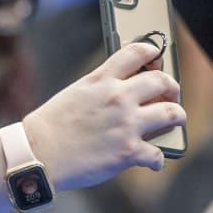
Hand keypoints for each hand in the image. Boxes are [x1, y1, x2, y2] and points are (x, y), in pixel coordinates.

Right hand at [22, 41, 183, 190]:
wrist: (36, 154)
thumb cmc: (48, 127)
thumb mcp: (73, 94)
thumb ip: (99, 89)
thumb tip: (120, 93)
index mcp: (100, 80)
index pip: (137, 53)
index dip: (152, 52)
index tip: (156, 57)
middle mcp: (117, 98)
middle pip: (162, 81)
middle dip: (172, 88)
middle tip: (170, 96)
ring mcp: (126, 124)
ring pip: (172, 113)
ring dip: (176, 117)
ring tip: (173, 122)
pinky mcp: (128, 151)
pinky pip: (157, 154)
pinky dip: (157, 159)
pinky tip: (152, 160)